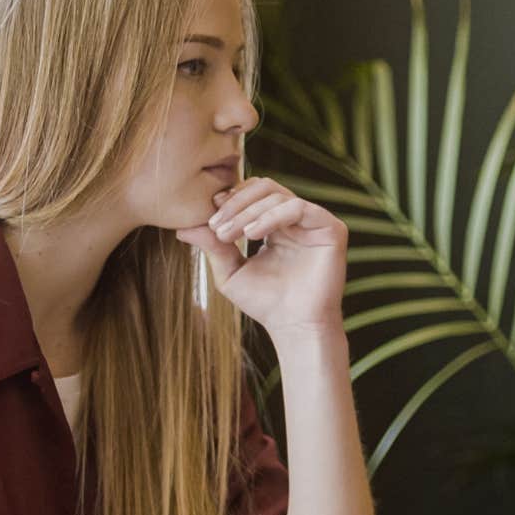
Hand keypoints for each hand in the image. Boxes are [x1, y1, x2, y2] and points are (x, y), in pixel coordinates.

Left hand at [175, 177, 346, 337]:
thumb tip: (182, 227)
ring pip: (278, 195)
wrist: (293, 326)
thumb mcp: (229, 272)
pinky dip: (271, 217)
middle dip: (236, 203)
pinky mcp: (332, 229)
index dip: (230, 200)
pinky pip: (298, 208)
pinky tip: (252, 235)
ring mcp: (315, 222)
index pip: (253, 195)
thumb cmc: (264, 303)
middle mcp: (297, 220)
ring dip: (248, 212)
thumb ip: (212, 247)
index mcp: (276, 225)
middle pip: (265, 188)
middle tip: (217, 226)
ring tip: (231, 235)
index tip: (209, 219)